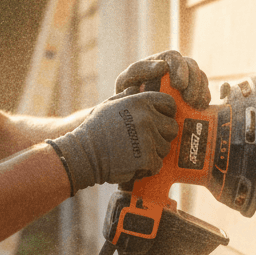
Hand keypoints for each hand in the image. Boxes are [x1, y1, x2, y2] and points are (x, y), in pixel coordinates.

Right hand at [48, 91, 178, 191]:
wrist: (84, 155)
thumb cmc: (94, 130)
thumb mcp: (108, 105)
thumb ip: (126, 96)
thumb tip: (137, 86)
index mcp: (140, 101)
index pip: (169, 103)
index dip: (166, 114)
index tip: (157, 123)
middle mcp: (146, 116)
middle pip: (172, 127)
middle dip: (162, 136)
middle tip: (145, 142)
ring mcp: (147, 137)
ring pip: (166, 148)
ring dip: (154, 153)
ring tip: (135, 153)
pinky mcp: (147, 158)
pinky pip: (158, 164)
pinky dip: (147, 168)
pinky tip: (133, 164)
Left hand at [115, 50, 210, 108]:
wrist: (131, 115)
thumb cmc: (126, 96)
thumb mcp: (125, 82)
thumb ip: (138, 71)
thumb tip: (162, 66)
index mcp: (160, 61)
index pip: (174, 57)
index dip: (181, 69)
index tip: (179, 85)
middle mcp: (175, 69)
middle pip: (192, 66)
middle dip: (194, 82)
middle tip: (189, 99)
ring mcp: (185, 81)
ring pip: (201, 78)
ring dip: (201, 90)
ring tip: (195, 105)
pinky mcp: (191, 94)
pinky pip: (204, 91)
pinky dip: (205, 98)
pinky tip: (200, 108)